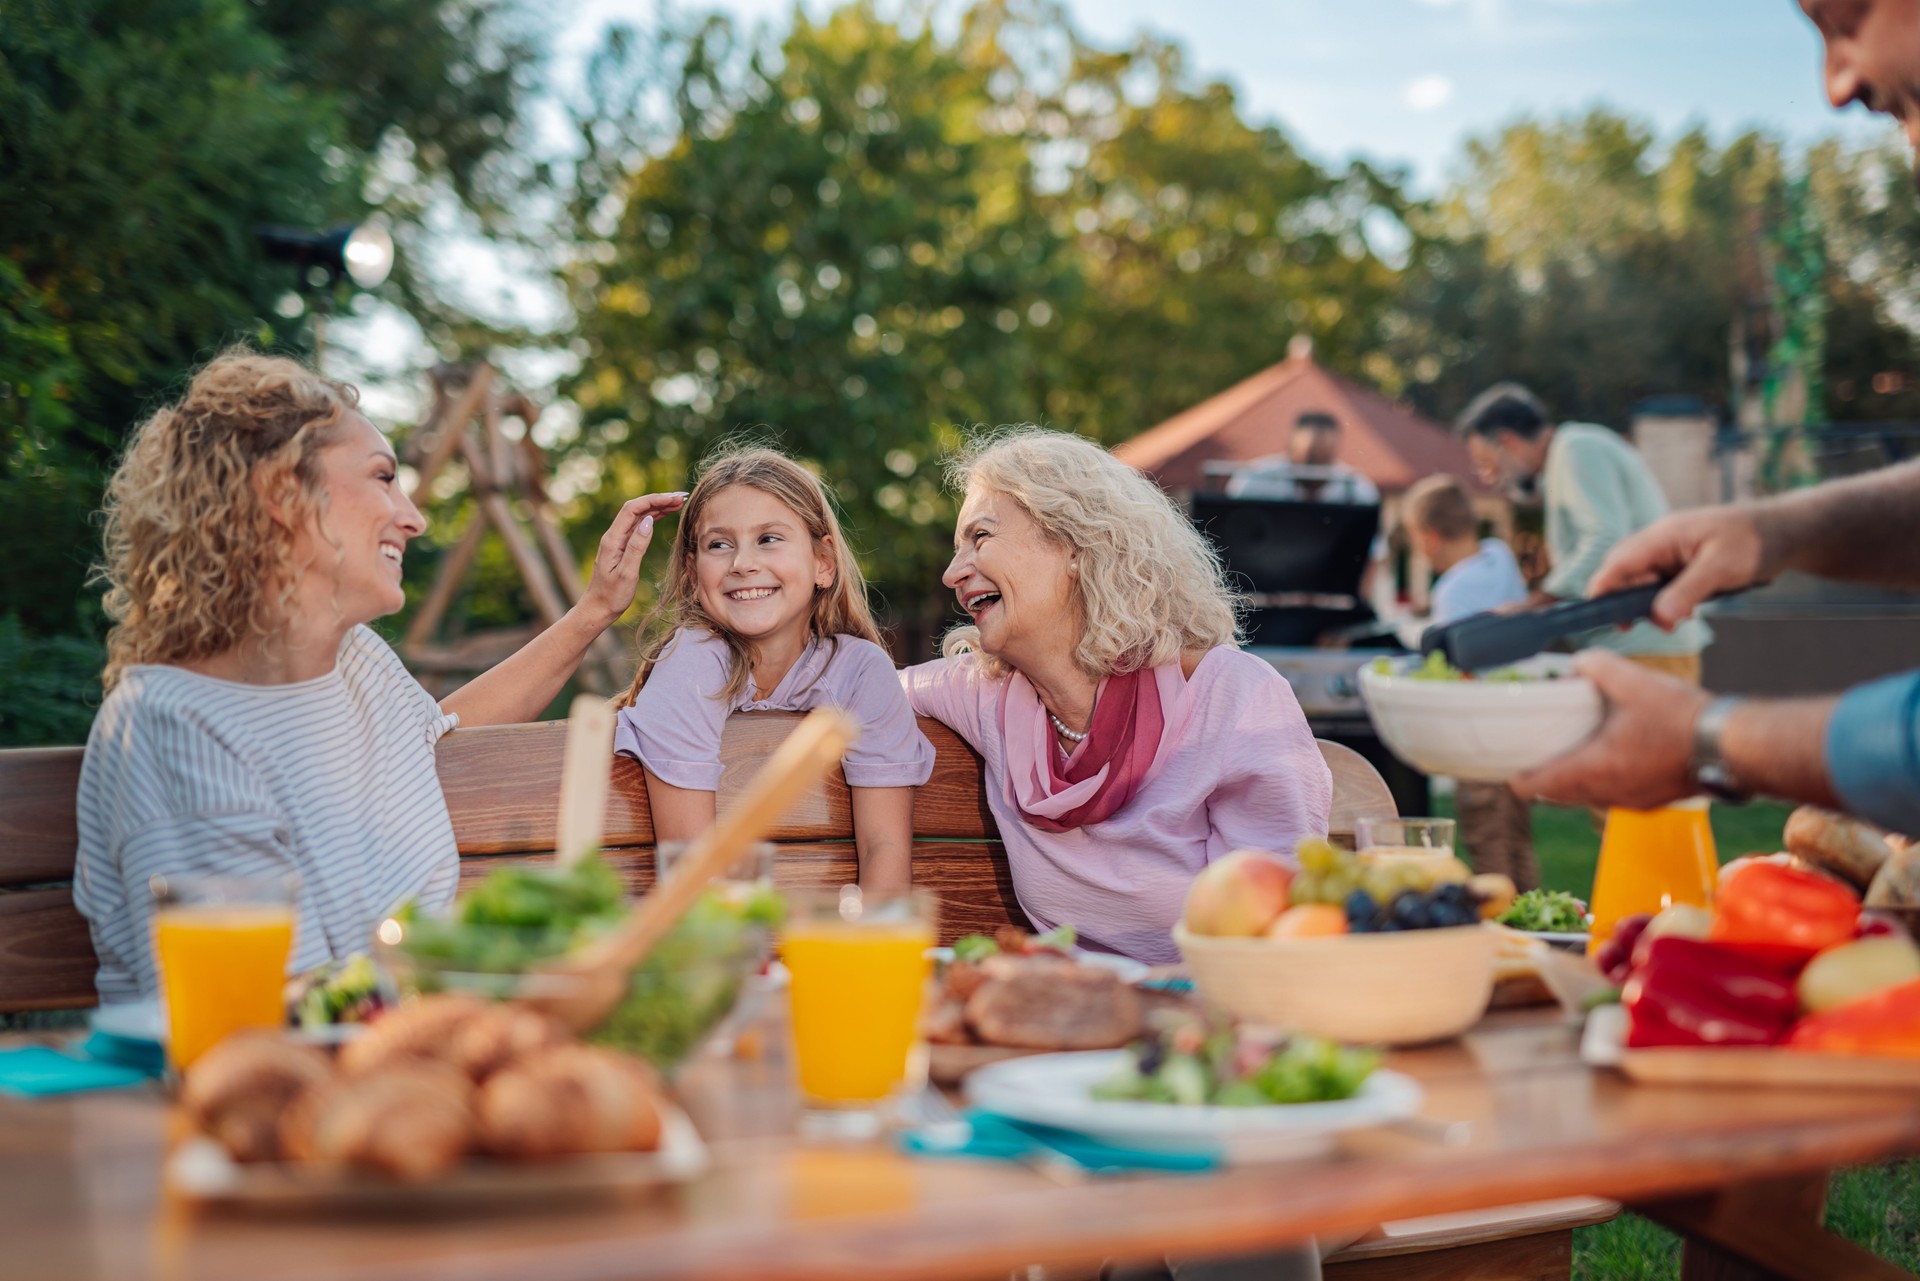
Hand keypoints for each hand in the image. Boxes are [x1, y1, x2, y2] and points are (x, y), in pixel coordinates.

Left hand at [578, 492, 687, 627]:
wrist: (598, 608)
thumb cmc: (612, 595)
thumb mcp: (627, 573)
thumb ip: (637, 546)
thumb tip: (648, 521)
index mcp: (613, 539)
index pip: (633, 509)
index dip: (654, 500)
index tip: (674, 498)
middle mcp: (614, 536)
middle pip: (636, 508)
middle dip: (658, 499)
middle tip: (682, 497)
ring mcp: (618, 540)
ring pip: (638, 516)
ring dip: (657, 507)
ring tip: (678, 503)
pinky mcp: (622, 546)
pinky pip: (638, 526)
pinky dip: (653, 518)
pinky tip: (664, 515)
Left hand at [1510, 650, 1711, 809]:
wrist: (1734, 746)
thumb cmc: (1683, 719)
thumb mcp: (1633, 681)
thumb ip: (1597, 666)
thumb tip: (1578, 663)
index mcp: (1592, 770)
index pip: (1534, 788)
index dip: (1516, 776)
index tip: (1509, 762)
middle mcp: (1607, 794)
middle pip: (1557, 795)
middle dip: (1545, 775)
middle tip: (1540, 749)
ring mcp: (1632, 801)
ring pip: (1587, 796)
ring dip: (1576, 777)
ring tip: (1574, 747)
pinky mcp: (1652, 800)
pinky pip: (1615, 794)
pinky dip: (1605, 778)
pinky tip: (1614, 751)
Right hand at [1586, 507, 1768, 629]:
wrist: (1784, 532)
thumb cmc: (1755, 542)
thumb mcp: (1722, 568)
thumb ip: (1688, 591)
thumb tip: (1660, 616)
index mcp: (1664, 536)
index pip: (1620, 561)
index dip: (1603, 586)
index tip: (1597, 612)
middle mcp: (1661, 542)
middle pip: (1625, 571)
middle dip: (1624, 599)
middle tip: (1633, 626)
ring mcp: (1672, 552)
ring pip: (1643, 580)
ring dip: (1647, 604)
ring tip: (1668, 625)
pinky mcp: (1683, 563)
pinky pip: (1661, 583)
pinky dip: (1665, 601)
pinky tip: (1683, 614)